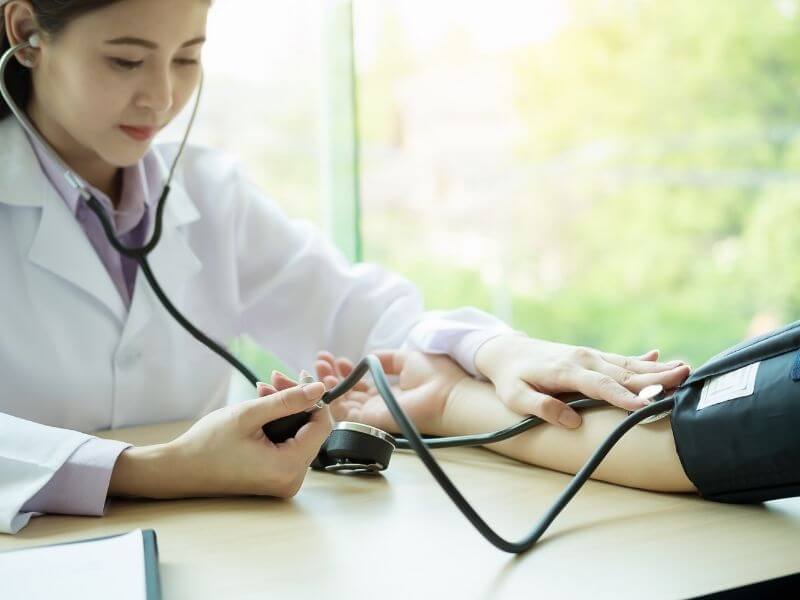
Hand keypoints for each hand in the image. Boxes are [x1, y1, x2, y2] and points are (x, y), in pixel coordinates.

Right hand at [110, 374, 331, 499]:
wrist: (178, 470)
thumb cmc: (207, 444)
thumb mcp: (249, 414)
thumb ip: (288, 400)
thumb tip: (320, 389)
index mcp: (287, 467)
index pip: (322, 427)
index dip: (315, 400)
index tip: (301, 378)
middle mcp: (291, 480)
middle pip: (310, 430)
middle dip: (295, 401)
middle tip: (274, 378)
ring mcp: (283, 482)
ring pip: (298, 436)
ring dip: (285, 410)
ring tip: (263, 389)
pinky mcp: (274, 479)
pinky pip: (287, 446)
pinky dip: (278, 426)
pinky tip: (262, 408)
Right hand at [312, 350, 469, 434]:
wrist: (448, 394)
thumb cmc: (436, 376)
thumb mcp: (407, 359)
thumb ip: (386, 359)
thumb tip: (369, 356)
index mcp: (387, 390)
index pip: (359, 383)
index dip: (346, 371)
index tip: (337, 358)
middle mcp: (377, 404)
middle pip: (347, 392)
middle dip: (331, 374)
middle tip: (321, 360)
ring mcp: (373, 413)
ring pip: (341, 402)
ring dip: (328, 383)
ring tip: (320, 366)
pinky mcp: (371, 421)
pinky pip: (345, 413)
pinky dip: (333, 398)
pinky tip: (329, 380)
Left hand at [475, 334, 690, 428]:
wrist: (506, 351)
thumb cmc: (510, 377)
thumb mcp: (515, 397)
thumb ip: (541, 407)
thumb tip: (572, 422)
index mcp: (565, 371)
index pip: (600, 386)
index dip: (623, 396)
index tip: (646, 405)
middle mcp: (583, 360)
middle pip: (622, 373)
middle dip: (654, 376)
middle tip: (685, 377)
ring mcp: (589, 356)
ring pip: (627, 364)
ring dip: (656, 368)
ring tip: (685, 368)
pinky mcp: (592, 357)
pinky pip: (621, 359)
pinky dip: (642, 359)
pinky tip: (661, 357)